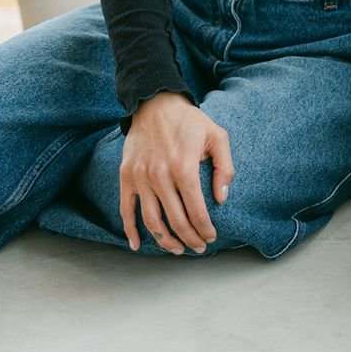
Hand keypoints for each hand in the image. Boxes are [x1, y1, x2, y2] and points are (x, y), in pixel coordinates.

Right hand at [120, 92, 233, 253]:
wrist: (154, 103)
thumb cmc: (189, 121)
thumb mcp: (217, 136)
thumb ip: (225, 167)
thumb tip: (222, 198)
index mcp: (184, 167)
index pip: (196, 211)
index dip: (205, 229)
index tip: (211, 237)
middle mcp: (160, 175)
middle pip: (175, 221)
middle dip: (190, 239)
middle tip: (199, 247)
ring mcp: (140, 177)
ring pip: (151, 221)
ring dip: (165, 241)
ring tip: (177, 249)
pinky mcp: (126, 176)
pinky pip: (126, 209)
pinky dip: (130, 230)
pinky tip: (137, 244)